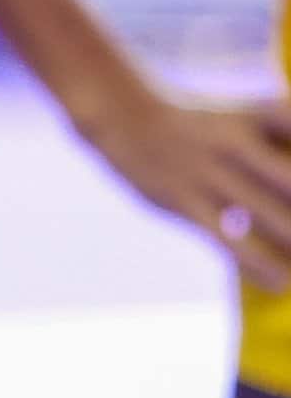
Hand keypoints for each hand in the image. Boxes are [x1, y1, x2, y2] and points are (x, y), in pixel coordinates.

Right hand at [85, 87, 290, 291]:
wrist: (122, 118)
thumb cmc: (196, 123)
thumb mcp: (242, 118)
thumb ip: (282, 141)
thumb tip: (290, 168)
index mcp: (256, 116)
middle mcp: (236, 143)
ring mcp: (210, 173)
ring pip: (273, 217)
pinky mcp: (185, 202)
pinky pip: (230, 241)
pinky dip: (261, 266)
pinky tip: (281, 282)